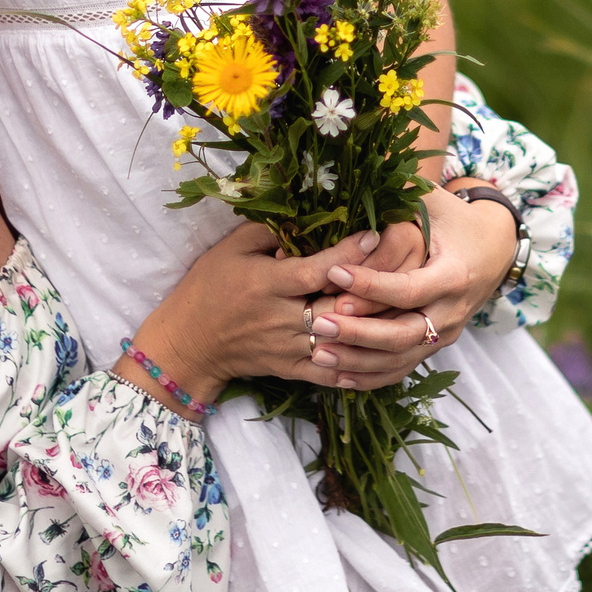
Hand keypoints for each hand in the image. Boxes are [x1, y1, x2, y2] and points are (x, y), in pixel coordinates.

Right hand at [135, 224, 387, 402]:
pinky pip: (328, 372)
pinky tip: (383, 354)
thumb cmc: (207, 287)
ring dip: (371, 328)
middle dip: (371, 290)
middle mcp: (280, 318)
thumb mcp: (229, 250)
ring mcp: (286, 347)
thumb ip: (266, 233)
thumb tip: (304, 219)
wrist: (187, 343)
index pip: (316, 270)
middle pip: (335, 306)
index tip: (374, 234)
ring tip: (402, 308)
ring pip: (339, 340)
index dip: (347, 253)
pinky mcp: (289, 369)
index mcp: (266, 284)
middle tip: (403, 268)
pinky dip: (357, 365)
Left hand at [308, 187, 516, 385]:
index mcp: (454, 275)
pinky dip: (370, 376)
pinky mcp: (435, 346)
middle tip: (316, 320)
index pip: (408, 288)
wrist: (496, 248)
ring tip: (317, 351)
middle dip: (358, 332)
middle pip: (404, 334)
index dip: (371, 284)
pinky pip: (402, 369)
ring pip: (400, 359)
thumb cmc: (456, 219)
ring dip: (358, 359)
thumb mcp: (436, 201)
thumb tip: (365, 160)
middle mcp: (453, 311)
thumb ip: (403, 188)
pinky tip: (337, 375)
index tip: (333, 272)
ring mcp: (445, 334)